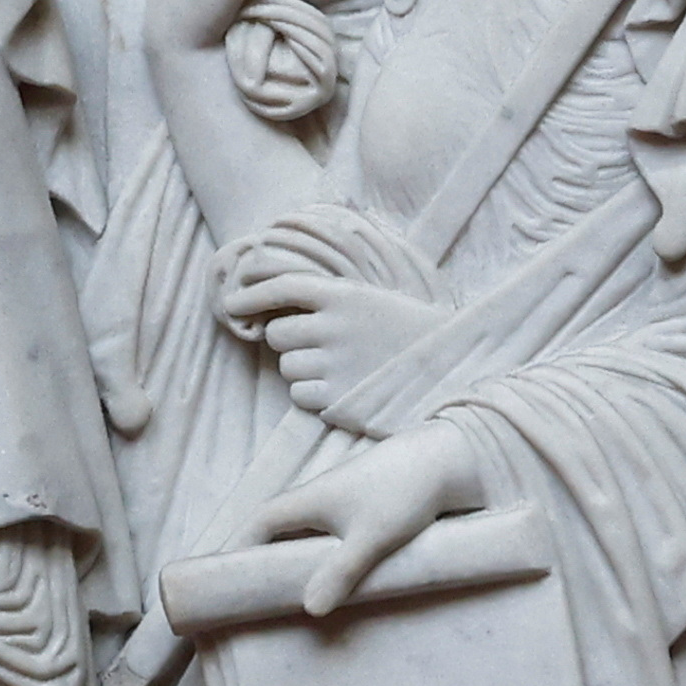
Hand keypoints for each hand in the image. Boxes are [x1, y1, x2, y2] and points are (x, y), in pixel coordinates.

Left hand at [225, 266, 458, 422]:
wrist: (453, 370)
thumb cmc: (408, 332)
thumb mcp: (372, 300)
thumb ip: (329, 297)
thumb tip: (276, 297)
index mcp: (345, 296)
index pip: (282, 285)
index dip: (251, 293)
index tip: (232, 303)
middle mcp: (334, 328)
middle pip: (276, 334)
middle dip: (287, 340)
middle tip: (317, 344)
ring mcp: (334, 365)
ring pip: (286, 367)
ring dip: (302, 368)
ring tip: (340, 366)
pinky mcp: (337, 400)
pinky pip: (298, 395)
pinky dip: (312, 394)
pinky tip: (342, 387)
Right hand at [246, 421, 491, 612]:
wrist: (446, 461)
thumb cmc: (402, 493)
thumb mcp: (370, 538)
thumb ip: (339, 573)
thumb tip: (310, 610)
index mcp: (305, 501)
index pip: (256, 525)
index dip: (235, 548)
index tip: (221, 576)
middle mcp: (315, 500)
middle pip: (273, 531)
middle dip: (257, 557)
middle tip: (248, 590)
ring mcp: (338, 505)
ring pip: (300, 534)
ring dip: (288, 556)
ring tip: (280, 590)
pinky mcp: (360, 510)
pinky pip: (324, 536)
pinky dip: (315, 555)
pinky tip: (325, 575)